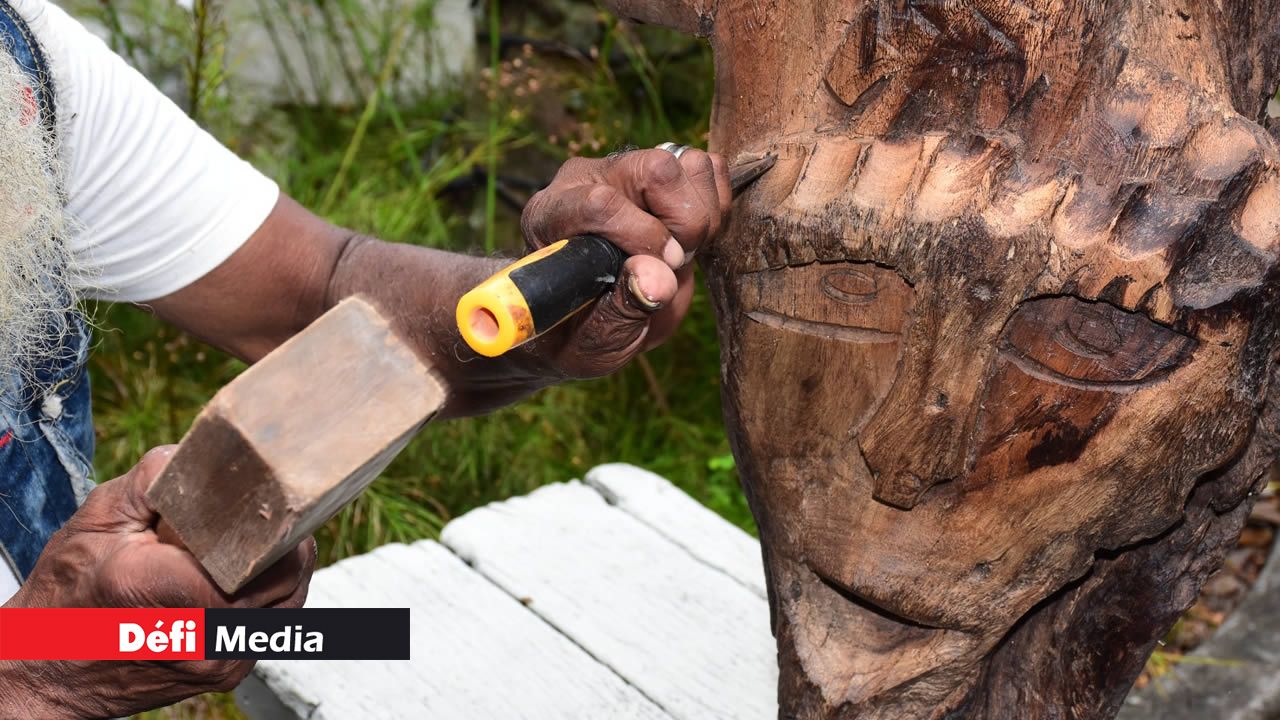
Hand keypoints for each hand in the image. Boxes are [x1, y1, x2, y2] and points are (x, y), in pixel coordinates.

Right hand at [0, 446, 315, 718]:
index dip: (270, 526)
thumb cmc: (69, 593)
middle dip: (280, 540)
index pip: (256, 558)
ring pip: (287, 601)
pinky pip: (274, 622)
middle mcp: (199, 637)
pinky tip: (249, 572)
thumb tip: (205, 451)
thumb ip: (156, 479)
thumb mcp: (100, 520)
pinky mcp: (228, 672)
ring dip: (281, 566)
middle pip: (283, 577)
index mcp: (162, 592)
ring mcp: (218, 662)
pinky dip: (270, 592)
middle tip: (265, 514)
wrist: (49, 669)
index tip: (267, 501)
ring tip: (257, 541)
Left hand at [520, 147, 730, 377]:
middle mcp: (589, 181)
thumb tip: (659, 279)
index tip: (662, 269)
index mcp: (552, 215)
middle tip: (674, 262)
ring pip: (688, 164)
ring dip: (700, 216)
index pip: (600, 202)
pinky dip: (715, 205)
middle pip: (655, 169)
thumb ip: (624, 310)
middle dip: (682, 222)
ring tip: (680, 252)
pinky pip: (708, 169)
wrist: (593, 321)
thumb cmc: (582, 332)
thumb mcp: (595, 338)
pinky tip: (692, 237)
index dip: (642, 236)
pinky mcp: (663, 174)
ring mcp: (629, 173)